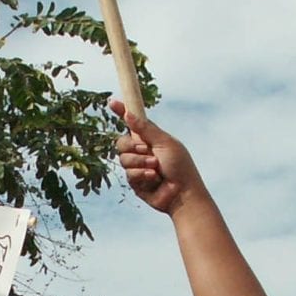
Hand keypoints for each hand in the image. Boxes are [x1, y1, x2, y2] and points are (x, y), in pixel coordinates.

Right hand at [113, 101, 203, 215]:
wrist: (183, 193)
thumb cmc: (180, 166)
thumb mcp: (164, 143)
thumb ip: (145, 129)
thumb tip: (129, 113)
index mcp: (150, 139)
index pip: (132, 123)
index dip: (122, 112)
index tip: (112, 102)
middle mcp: (142, 152)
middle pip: (121, 142)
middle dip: (132, 146)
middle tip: (146, 149)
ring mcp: (137, 167)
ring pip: (124, 159)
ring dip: (140, 162)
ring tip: (156, 168)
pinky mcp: (135, 182)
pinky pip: (129, 174)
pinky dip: (141, 174)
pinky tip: (154, 178)